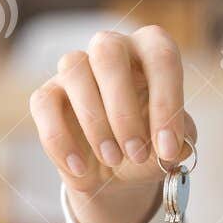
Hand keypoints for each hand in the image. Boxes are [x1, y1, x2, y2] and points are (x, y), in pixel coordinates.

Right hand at [29, 26, 197, 222]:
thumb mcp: (171, 148)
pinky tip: (80, 168)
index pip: (161, 56)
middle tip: (136, 152)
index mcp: (150, 53)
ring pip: (74, 71)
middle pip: (108, 51)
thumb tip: (173, 147)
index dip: (166, 101)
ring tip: (113, 160)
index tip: (168, 147)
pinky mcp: (47, 94)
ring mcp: (75, 69)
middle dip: (123, 109)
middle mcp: (111, 50)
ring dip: (95, 123)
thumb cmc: (147, 146)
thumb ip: (178, 142)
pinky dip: (61, 140)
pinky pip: (44, 104)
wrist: (113, 172)